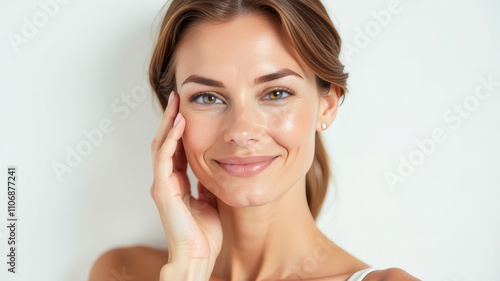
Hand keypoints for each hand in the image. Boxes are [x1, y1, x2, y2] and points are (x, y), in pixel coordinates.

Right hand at [150, 91, 222, 271]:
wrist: (198, 255)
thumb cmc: (203, 234)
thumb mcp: (209, 199)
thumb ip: (206, 182)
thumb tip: (215, 167)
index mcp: (176, 182)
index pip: (175, 148)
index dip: (179, 128)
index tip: (186, 108)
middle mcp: (165, 180)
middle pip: (165, 141)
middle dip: (171, 118)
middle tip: (177, 97)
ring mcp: (162, 184)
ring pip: (161, 145)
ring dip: (168, 122)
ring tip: (176, 102)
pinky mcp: (163, 190)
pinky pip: (164, 158)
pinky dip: (171, 139)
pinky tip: (179, 123)